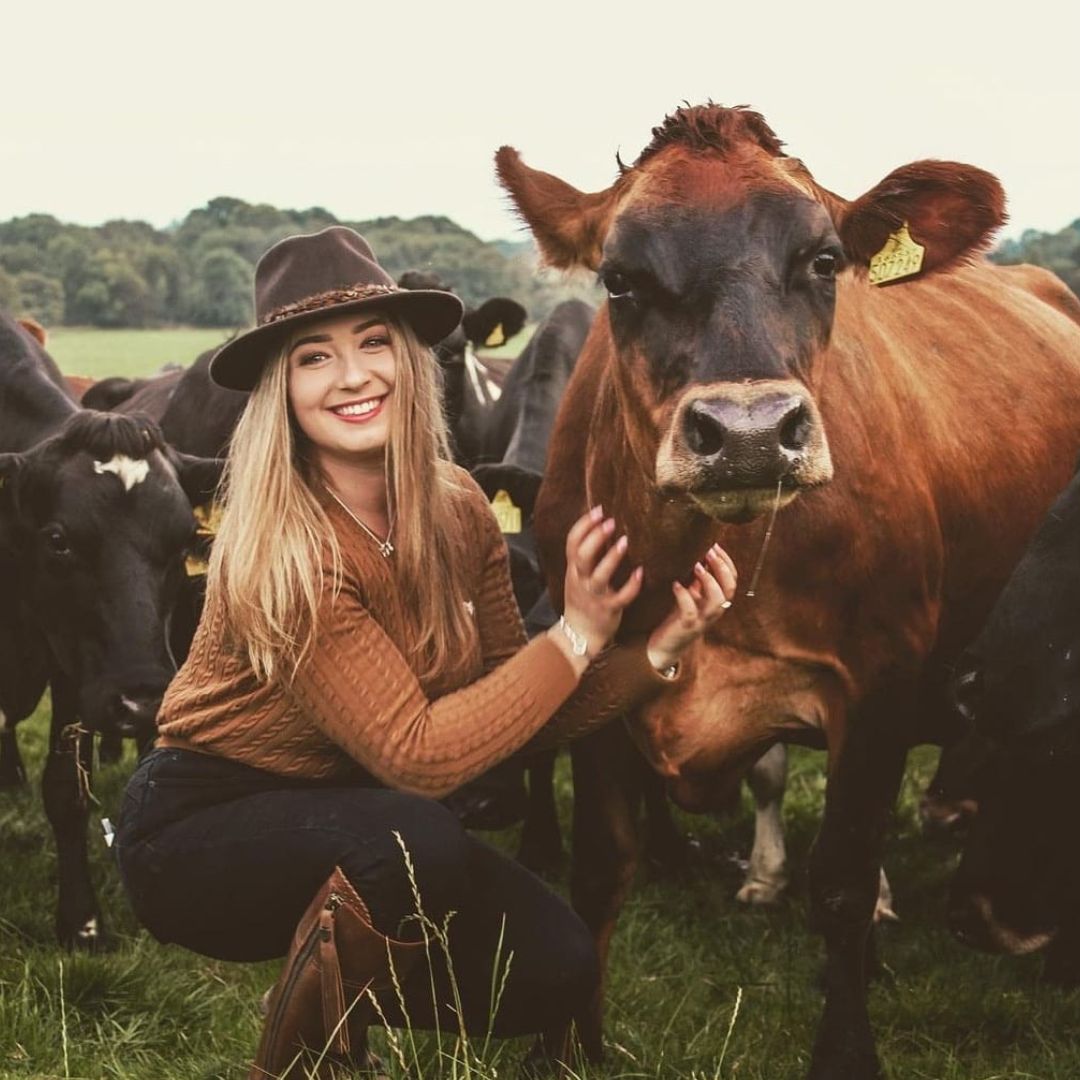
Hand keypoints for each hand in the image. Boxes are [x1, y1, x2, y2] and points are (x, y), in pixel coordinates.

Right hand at [550, 506, 642, 669]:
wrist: (578, 635)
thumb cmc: (581, 601)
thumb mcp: (576, 577)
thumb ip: (584, 557)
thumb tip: (597, 528)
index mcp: (574, 571)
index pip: (572, 543)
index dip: (583, 525)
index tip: (598, 510)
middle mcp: (581, 581)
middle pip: (582, 556)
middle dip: (595, 538)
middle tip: (610, 522)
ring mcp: (595, 596)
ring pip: (600, 575)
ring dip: (612, 558)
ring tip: (625, 541)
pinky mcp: (609, 610)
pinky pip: (620, 597)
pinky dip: (631, 586)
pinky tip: (640, 573)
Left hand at [647, 543, 736, 671]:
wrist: (665, 646)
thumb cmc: (679, 616)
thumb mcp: (692, 594)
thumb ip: (699, 579)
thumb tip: (702, 552)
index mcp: (717, 600)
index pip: (732, 579)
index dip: (727, 562)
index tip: (715, 545)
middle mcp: (714, 611)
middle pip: (729, 589)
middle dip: (722, 567)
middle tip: (709, 551)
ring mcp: (702, 620)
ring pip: (718, 601)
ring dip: (709, 580)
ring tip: (697, 565)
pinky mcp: (687, 627)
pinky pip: (690, 612)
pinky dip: (684, 596)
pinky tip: (676, 584)